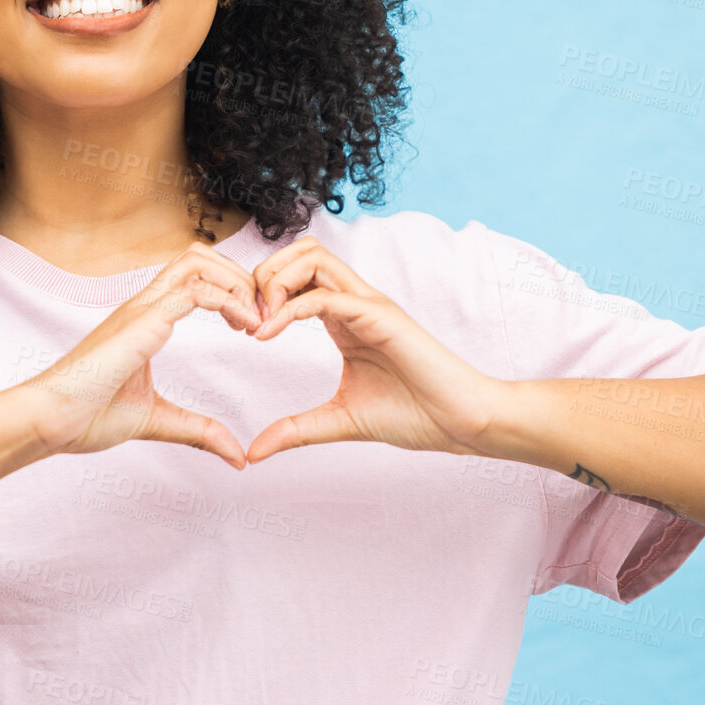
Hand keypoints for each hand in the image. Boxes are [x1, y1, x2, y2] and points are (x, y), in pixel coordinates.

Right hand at [17, 242, 264, 468]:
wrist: (47, 420)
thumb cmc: (85, 416)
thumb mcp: (157, 421)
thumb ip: (198, 432)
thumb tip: (237, 457)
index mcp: (144, 319)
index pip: (192, 277)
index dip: (230, 291)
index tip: (251, 326)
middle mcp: (143, 305)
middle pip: (199, 255)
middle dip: (239, 276)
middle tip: (261, 315)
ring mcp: (141, 309)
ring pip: (197, 260)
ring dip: (236, 281)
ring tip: (256, 318)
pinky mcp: (142, 322)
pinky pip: (194, 292)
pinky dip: (229, 301)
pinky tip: (245, 327)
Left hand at [242, 237, 504, 464]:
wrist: (462, 423)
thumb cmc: (414, 415)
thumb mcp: (339, 421)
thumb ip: (296, 430)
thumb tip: (253, 453)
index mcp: (345, 317)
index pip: (296, 275)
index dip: (261, 292)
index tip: (242, 329)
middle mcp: (356, 302)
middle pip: (300, 251)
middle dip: (263, 275)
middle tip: (245, 319)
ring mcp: (370, 305)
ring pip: (313, 258)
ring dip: (275, 282)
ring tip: (259, 324)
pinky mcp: (381, 317)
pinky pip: (326, 295)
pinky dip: (289, 309)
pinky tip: (268, 336)